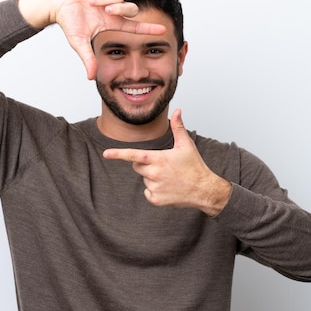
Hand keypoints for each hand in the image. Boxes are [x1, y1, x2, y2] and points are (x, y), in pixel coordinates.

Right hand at [20, 0, 165, 79]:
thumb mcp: (79, 42)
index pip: (135, 26)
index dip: (149, 28)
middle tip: (106, 11)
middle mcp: (113, 8)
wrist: (56, 3)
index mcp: (112, 22)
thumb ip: (88, 58)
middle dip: (120, 9)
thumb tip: (91, 78)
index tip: (163, 31)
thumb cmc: (68, 21)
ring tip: (92, 2)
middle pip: (131, 8)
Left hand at [103, 109, 232, 215]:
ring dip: (152, 178)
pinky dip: (155, 191)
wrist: (204, 190)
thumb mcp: (186, 145)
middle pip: (137, 166)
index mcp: (158, 159)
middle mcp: (154, 174)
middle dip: (145, 164)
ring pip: (144, 180)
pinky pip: (148, 193)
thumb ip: (178, 127)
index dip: (118, 154)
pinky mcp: (156, 200)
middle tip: (163, 166)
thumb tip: (177, 111)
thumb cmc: (195, 166)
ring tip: (170, 178)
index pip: (133, 155)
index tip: (106, 154)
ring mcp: (154, 188)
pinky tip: (168, 188)